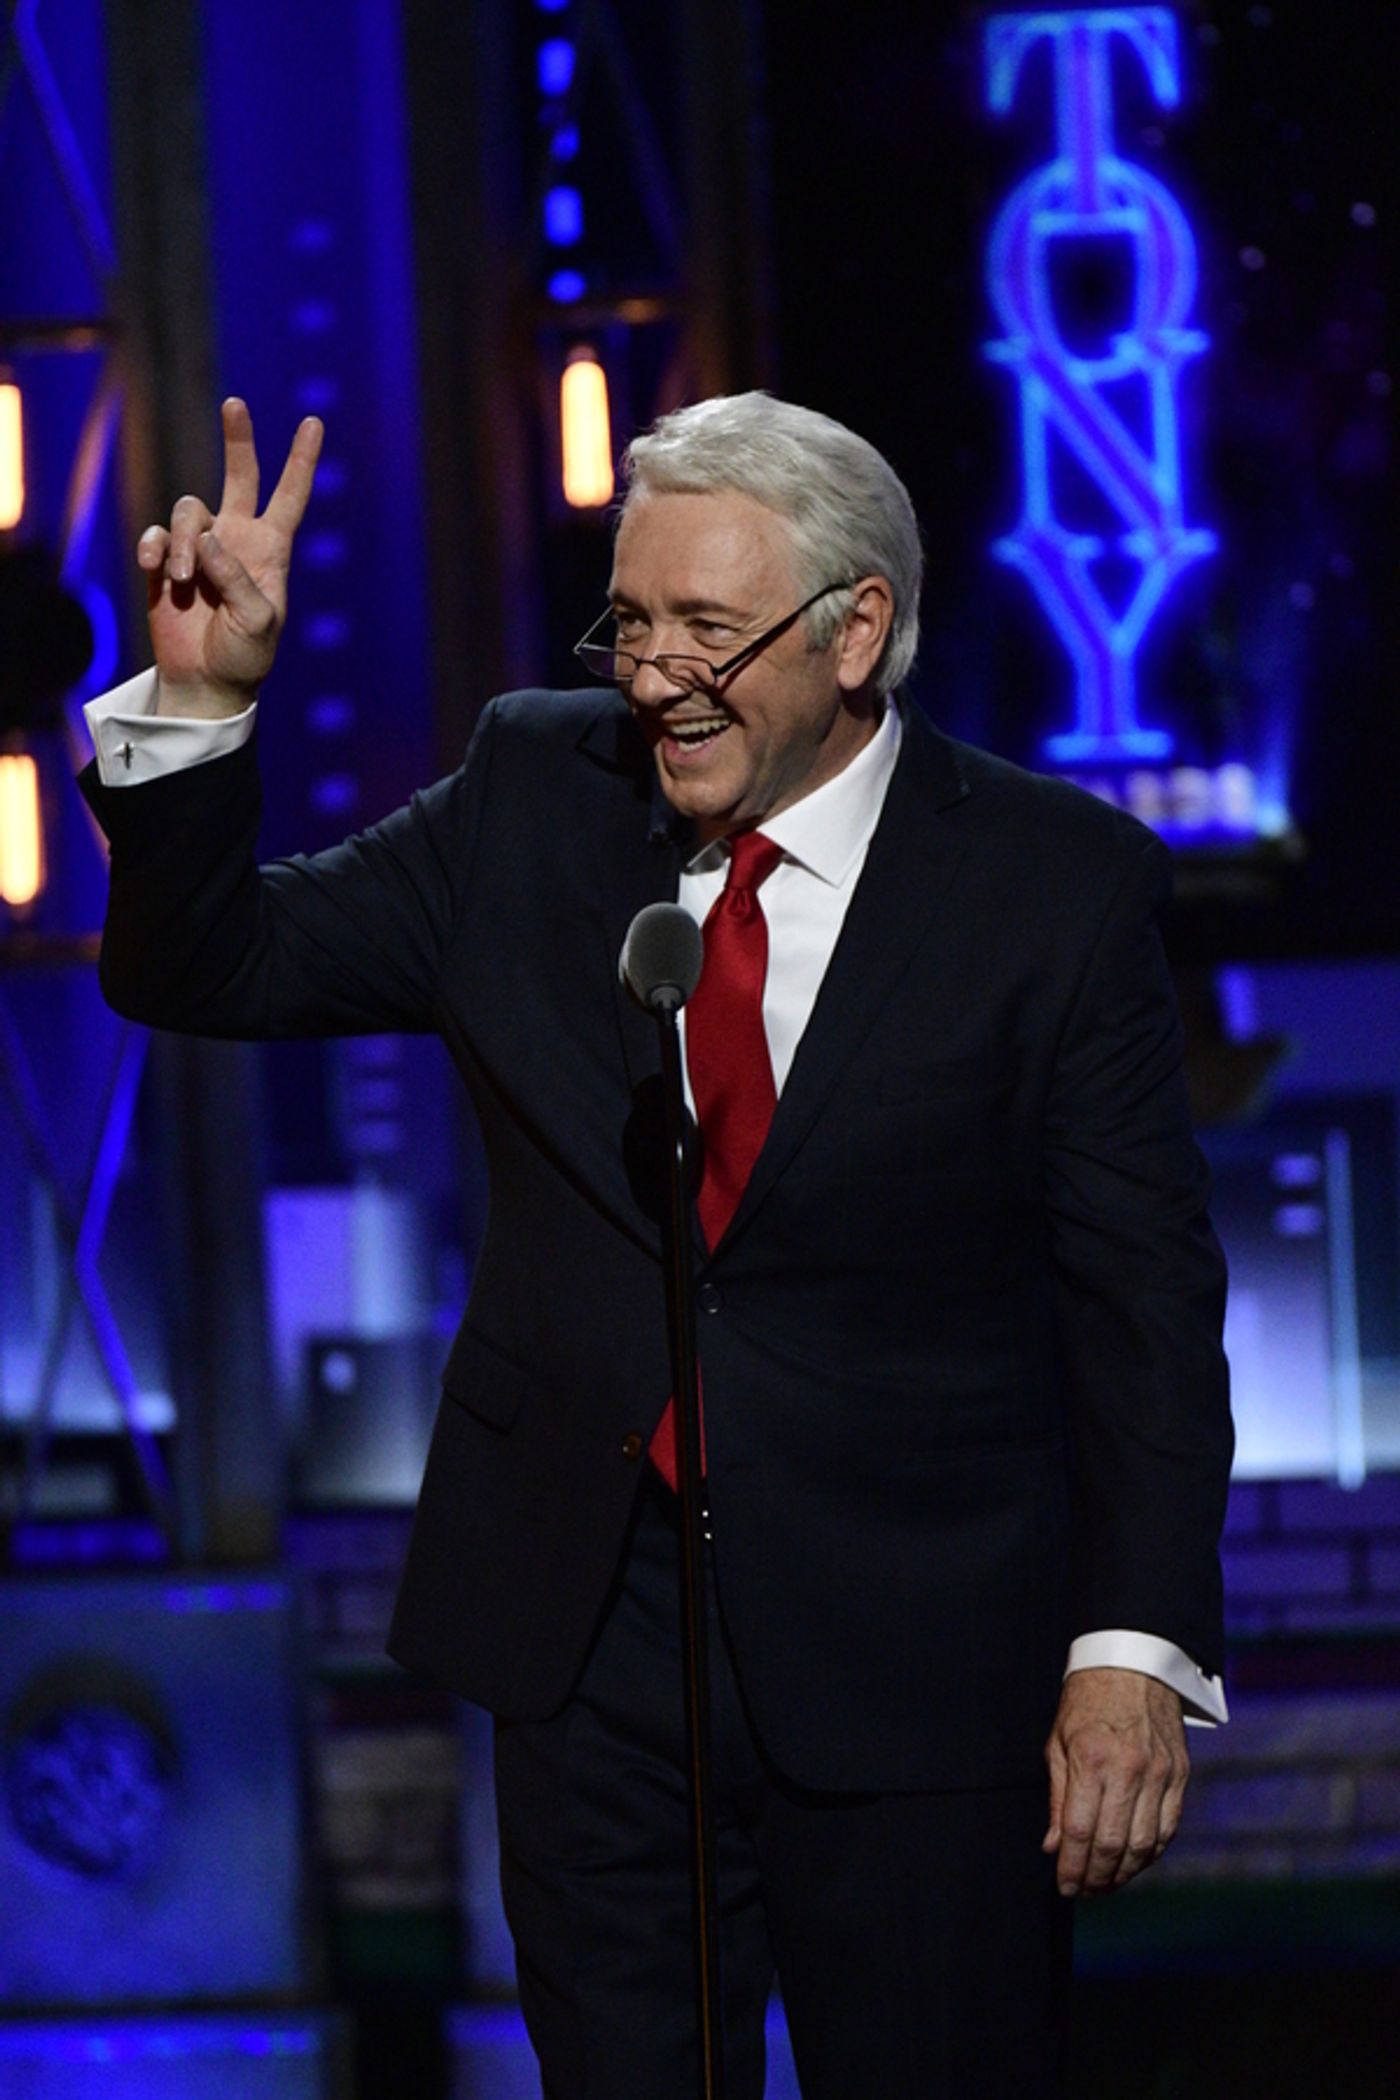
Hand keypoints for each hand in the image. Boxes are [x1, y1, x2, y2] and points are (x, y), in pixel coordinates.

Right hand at [138, 397, 322, 717]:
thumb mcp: (257, 622)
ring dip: (182, 540)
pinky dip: (154, 547)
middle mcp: (237, 540)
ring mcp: (201, 548)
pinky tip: (157, 569)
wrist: (205, 681)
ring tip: (179, 578)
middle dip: (238, 441)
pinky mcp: (165, 561)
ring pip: (189, 511)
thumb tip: (207, 538)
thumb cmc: (245, 656)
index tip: (313, 422)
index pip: (290, 497)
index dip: (301, 461)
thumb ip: (236, 578)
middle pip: (240, 477)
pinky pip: (157, 534)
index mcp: (271, 551)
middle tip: (235, 405)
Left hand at [1043, 1667, 1187, 1896]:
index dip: (1071, 1867)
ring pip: (1144, 1844)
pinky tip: (1133, 1862)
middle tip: (1083, 1891)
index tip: (1064, 1886)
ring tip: (1106, 1883)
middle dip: (1096, 1878)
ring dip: (1124, 1873)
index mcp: (1091, 1759)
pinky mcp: (1180, 1775)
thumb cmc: (1087, 1702)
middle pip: (1113, 1844)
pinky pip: (1168, 1828)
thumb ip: (1058, 1799)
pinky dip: (1151, 1853)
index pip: (1081, 1831)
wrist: (1133, 1664)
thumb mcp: (1058, 1743)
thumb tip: (1054, 1847)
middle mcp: (1129, 1769)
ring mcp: (1160, 1773)